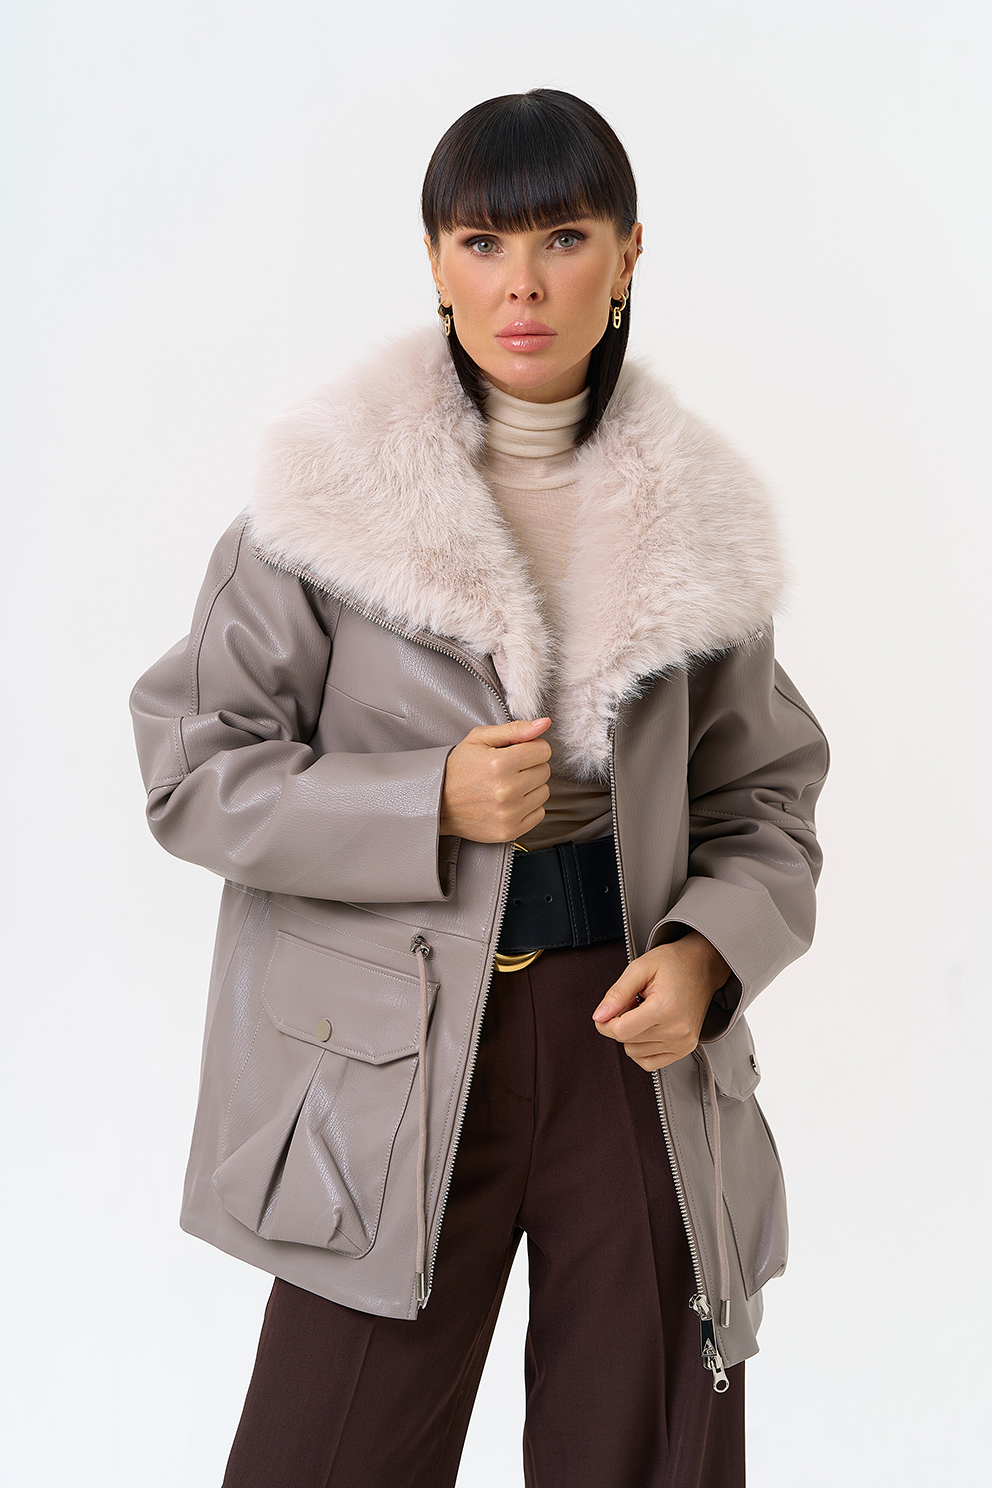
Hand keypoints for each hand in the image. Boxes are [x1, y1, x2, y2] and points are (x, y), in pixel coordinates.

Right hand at [440, 718, 551, 842]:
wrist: (437, 803)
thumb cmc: (458, 768)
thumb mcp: (479, 739)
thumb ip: (515, 729)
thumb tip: (545, 724)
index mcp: (499, 763)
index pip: (543, 750)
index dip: (531, 747)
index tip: (517, 752)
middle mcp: (506, 790)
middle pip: (545, 771)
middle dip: (530, 766)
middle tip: (509, 769)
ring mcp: (509, 813)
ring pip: (544, 792)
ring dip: (530, 787)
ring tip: (507, 786)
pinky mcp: (510, 831)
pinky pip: (539, 814)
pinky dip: (528, 807)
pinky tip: (509, 802)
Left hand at [592, 932, 730, 1071]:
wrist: (702, 966)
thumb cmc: (674, 963)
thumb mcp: (640, 968)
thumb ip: (617, 993)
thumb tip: (599, 1016)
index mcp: (665, 1008)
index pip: (621, 1031)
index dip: (605, 1022)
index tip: (605, 1011)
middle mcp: (676, 1030)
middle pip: (626, 1042)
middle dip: (620, 1023)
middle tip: (632, 1003)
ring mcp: (682, 1042)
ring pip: (635, 1052)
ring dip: (632, 1034)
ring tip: (643, 1012)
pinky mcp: (685, 1049)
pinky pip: (649, 1062)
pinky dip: (641, 1048)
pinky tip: (647, 1028)